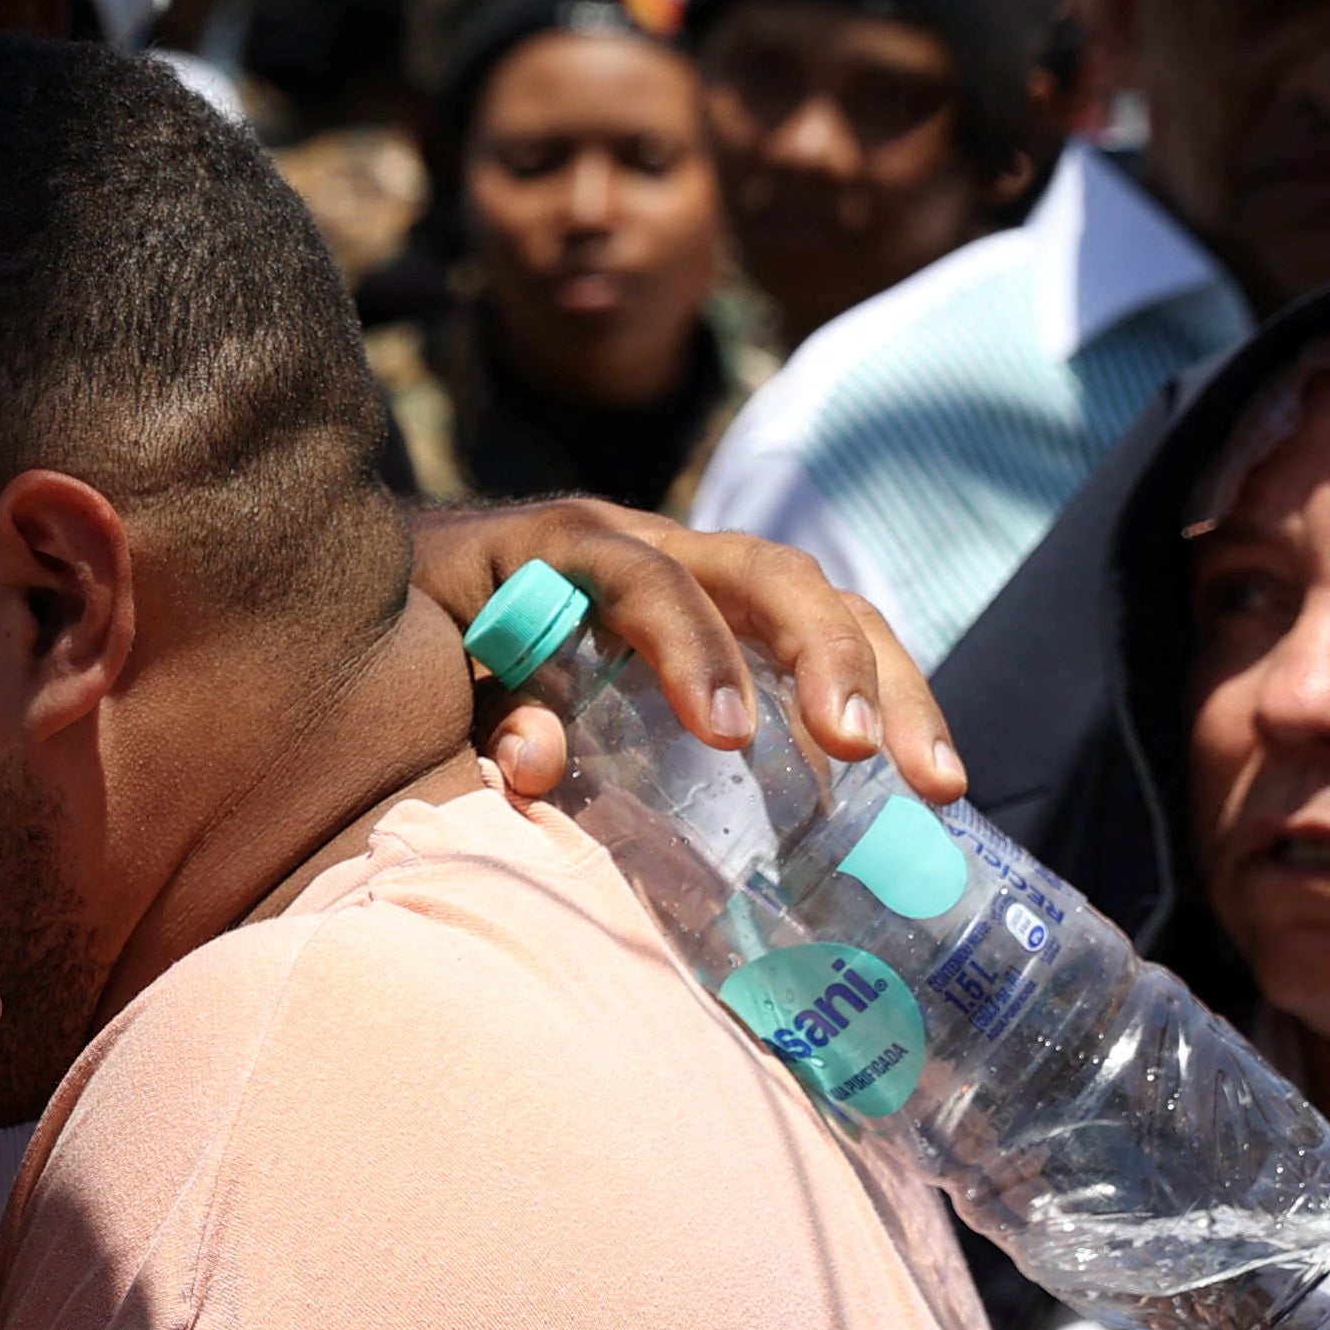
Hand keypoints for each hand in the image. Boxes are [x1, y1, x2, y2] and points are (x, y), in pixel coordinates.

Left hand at [407, 500, 962, 808]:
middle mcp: (650, 548)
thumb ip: (479, 717)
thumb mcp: (424, 678)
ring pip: (818, 605)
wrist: (393, 604)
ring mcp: (704, 584)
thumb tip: (540, 760)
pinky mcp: (737, 633)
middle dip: (829, 655)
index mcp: (564, 547)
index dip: (689, 645)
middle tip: (860, 750)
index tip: (730, 734)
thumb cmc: (409, 646)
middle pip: (765, 573)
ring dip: (886, 684)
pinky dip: (879, 704)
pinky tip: (923, 782)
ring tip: (937, 782)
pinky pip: (821, 650)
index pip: (640, 573)